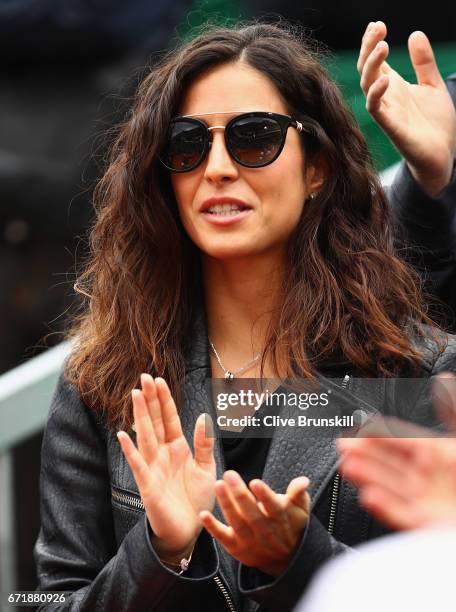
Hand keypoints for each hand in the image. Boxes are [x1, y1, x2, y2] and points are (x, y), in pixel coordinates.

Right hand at [117, 374, 215, 559]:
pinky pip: (138, 464)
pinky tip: (122, 434)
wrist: (190, 530)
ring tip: (136, 395)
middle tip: (144, 377)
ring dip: (141, 416)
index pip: (169, 418)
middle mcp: (163, 453)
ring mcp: (153, 467)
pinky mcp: (148, 484)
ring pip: (146, 436)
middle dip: (150, 400)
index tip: (159, 380)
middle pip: (155, 421)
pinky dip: (130, 450)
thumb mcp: (206, 468)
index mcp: (177, 447)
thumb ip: (204, 443)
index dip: (164, 399)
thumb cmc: (197, 499)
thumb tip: (203, 416)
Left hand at [200, 470, 309, 576]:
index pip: (273, 507)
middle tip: (229, 474)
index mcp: (280, 520)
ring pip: (236, 523)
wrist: (286, 560)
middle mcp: (265, 532)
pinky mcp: (236, 548)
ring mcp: (250, 542)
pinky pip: (223, 538)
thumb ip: (298, 493)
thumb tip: (303, 480)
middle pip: (251, 514)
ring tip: (218, 485)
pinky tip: (204, 514)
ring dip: (226, 505)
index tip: (255, 482)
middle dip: (240, 494)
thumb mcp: (299, 510)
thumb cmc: (291, 525)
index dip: (264, 496)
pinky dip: (212, 527)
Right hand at [338, 373, 455, 529]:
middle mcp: (429, 478)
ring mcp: (427, 503)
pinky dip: (384, 508)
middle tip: (344, 446)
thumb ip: (452, 410)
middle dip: (366, 454)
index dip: (379, 434)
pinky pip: (401, 516)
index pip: (401, 440)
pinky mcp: (427, 526)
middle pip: (390, 463)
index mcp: (438, 454)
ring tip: (349, 466)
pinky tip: (369, 496)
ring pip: (390, 487)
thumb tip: (444, 380)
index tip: (359, 427)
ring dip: (368, 477)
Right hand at [358, 21, 455, 195]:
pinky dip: (376, 93)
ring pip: (367, 85)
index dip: (372, 42)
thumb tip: (415, 34)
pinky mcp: (391, 126)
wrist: (441, 154)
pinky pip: (376, 109)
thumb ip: (423, 63)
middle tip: (378, 28)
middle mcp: (386, 97)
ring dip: (372, 65)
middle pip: (367, 68)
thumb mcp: (433, 85)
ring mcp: (387, 111)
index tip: (377, 24)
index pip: (375, 61)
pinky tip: (386, 78)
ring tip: (383, 45)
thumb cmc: (435, 124)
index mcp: (394, 86)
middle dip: (368, 48)